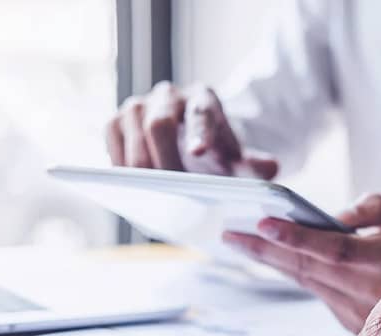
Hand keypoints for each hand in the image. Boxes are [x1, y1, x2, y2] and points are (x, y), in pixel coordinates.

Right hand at [105, 81, 277, 178]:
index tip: (199, 152)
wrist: (190, 148)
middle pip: (158, 123)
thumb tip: (271, 168)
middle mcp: (169, 96)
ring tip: (149, 194)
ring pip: (130, 128)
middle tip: (170, 192)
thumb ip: (254, 167)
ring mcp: (140, 105)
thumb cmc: (214, 156)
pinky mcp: (117, 120)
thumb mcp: (237, 162)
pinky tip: (129, 185)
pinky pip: (110, 135)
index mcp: (204, 100)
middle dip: (163, 160)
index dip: (199, 132)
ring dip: (138, 164)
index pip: (202, 113)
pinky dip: (118, 161)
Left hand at [222, 194, 380, 331]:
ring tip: (238, 240)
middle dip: (264, 249)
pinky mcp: (352, 321)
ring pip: (306, 282)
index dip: (295, 237)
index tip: (262, 222)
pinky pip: (316, 292)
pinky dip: (292, 273)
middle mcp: (366, 290)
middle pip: (306, 268)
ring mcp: (357, 310)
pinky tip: (271, 257)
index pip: (331, 249)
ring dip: (271, 261)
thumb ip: (377, 209)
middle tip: (229, 232)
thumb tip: (340, 213)